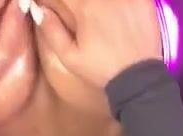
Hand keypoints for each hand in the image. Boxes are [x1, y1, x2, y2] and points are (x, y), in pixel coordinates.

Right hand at [35, 0, 164, 90]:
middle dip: (78, 3)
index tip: (55, 6)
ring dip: (98, 2)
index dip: (55, 0)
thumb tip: (38, 8)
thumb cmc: (102, 70)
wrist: (140, 80)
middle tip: (82, 13)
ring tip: (97, 11)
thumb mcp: (70, 58)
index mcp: (84, 8)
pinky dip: (123, 0)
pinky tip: (117, 6)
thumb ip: (51, 30)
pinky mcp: (144, 2)